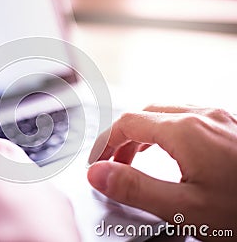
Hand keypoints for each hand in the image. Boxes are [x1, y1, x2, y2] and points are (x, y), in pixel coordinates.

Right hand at [87, 105, 236, 240]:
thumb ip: (135, 188)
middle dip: (121, 137)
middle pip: (144, 114)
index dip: (104, 142)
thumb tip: (97, 174)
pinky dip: (163, 132)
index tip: (96, 163)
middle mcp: (202, 116)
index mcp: (186, 130)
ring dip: (142, 133)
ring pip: (165, 113)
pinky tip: (168, 151)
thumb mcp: (186, 208)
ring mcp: (218, 118)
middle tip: (113, 164)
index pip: (127, 123)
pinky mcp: (228, 127)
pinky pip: (184, 118)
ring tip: (134, 158)